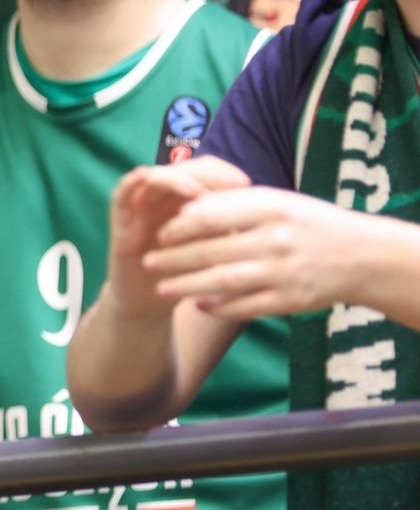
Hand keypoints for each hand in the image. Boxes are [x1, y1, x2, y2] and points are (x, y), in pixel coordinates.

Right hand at [105, 157, 251, 315]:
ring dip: (177, 179)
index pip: (205, 169)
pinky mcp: (119, 216)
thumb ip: (230, 226)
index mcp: (185, 198)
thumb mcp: (217, 248)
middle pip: (182, 167)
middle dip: (207, 173)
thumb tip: (265, 208)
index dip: (224, 172)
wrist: (151, 301)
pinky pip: (123, 190)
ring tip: (197, 192)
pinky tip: (153, 186)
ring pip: (156, 174)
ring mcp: (139, 203)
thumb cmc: (188, 274)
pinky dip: (139, 182)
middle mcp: (162, 195)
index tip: (247, 185)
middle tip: (229, 185)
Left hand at [145, 186, 375, 319]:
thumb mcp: (278, 201)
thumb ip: (234, 202)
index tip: (160, 232)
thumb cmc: (307, 223)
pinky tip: (197, 305)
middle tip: (146, 261)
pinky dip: (218, 308)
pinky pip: (245, 307)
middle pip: (212, 251)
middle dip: (173, 258)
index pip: (213, 215)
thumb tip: (185, 207)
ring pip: (224, 281)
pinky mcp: (290, 300)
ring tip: (160, 288)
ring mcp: (284, 272)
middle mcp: (277, 239)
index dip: (181, 225)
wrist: (362, 256)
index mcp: (273, 207)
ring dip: (186, 286)